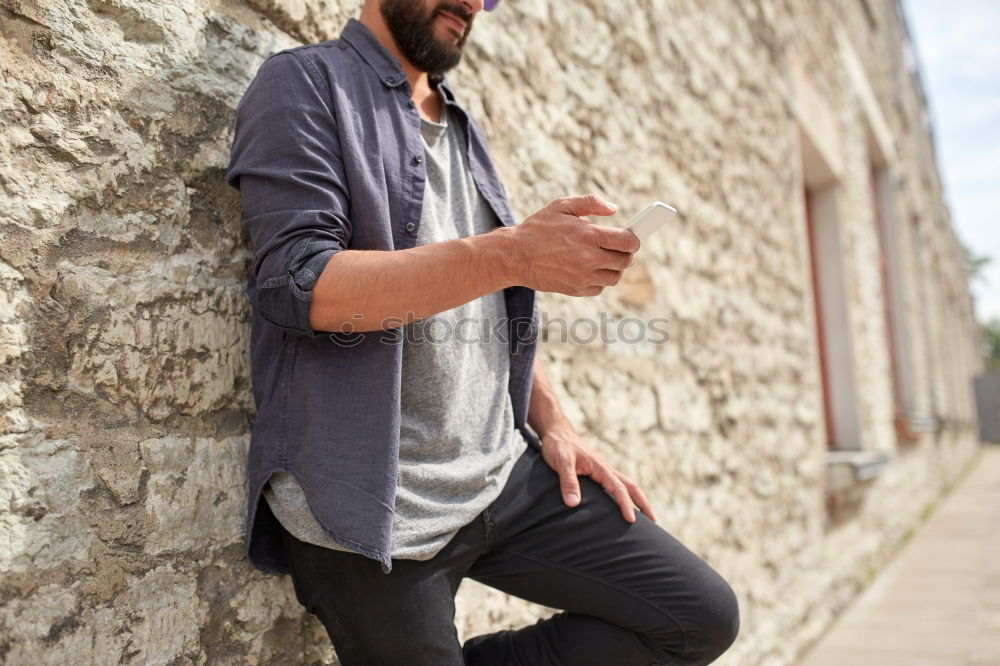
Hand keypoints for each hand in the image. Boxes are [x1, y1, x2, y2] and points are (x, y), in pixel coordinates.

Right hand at [506, 194, 639, 295]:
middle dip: (627, 254)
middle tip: (620, 247)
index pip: (628, 242)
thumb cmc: (538, 228)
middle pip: (625, 261)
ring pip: (615, 277)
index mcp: (589, 235)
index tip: (632, 236)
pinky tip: (591, 269)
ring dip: (615, 268)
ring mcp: (582, 276)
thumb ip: (591, 202)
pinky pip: (599, 287)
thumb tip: (613, 209)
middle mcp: (589, 258)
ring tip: (606, 258)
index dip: (634, 240)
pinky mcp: (575, 289)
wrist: (514, 256)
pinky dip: (600, 279)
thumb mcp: (561, 206)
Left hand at [539, 423, 657, 523]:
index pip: (618, 487)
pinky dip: (624, 496)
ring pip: (625, 485)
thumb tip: (573, 504)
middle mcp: (605, 469)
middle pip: (631, 486)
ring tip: (644, 518)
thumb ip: (568, 482)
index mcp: (600, 467)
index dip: (625, 504)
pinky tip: (621, 505)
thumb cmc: (558, 446)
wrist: (556, 432)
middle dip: (643, 503)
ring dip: (636, 499)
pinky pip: (615, 485)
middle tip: (654, 521)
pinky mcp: (597, 473)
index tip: (631, 519)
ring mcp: (602, 471)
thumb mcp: (562, 462)